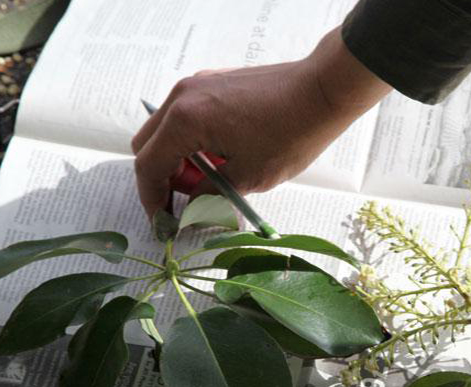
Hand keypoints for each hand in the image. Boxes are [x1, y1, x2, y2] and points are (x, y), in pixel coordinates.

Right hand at [131, 28, 390, 216]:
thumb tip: (190, 211)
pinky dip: (191, 139)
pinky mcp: (213, 81)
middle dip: (162, 177)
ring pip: (166, 129)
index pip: (148, 166)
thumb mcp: (249, 177)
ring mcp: (197, 84)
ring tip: (210, 180)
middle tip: (186, 201)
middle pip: (147, 144)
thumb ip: (209, 195)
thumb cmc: (292, 132)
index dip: (152, 199)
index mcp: (185, 120)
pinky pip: (186, 114)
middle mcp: (183, 96)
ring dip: (177, 158)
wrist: (322, 90)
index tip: (163, 221)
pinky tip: (221, 156)